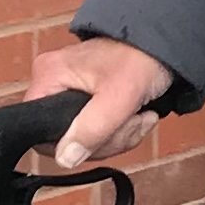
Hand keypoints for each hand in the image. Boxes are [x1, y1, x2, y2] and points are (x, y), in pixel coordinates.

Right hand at [26, 36, 172, 167]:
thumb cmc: (140, 59)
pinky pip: (98, 131)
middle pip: (66, 140)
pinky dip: (122, 130)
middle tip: (131, 121)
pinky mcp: (88, 101)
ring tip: (139, 116)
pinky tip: (138, 116)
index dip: (69, 143)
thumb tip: (64, 159)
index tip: (100, 135)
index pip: (40, 132)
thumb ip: (92, 129)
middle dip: (107, 139)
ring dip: (120, 136)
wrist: (164, 45)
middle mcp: (54, 84)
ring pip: (87, 139)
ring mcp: (70, 93)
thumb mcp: (118, 98)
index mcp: (49, 77)